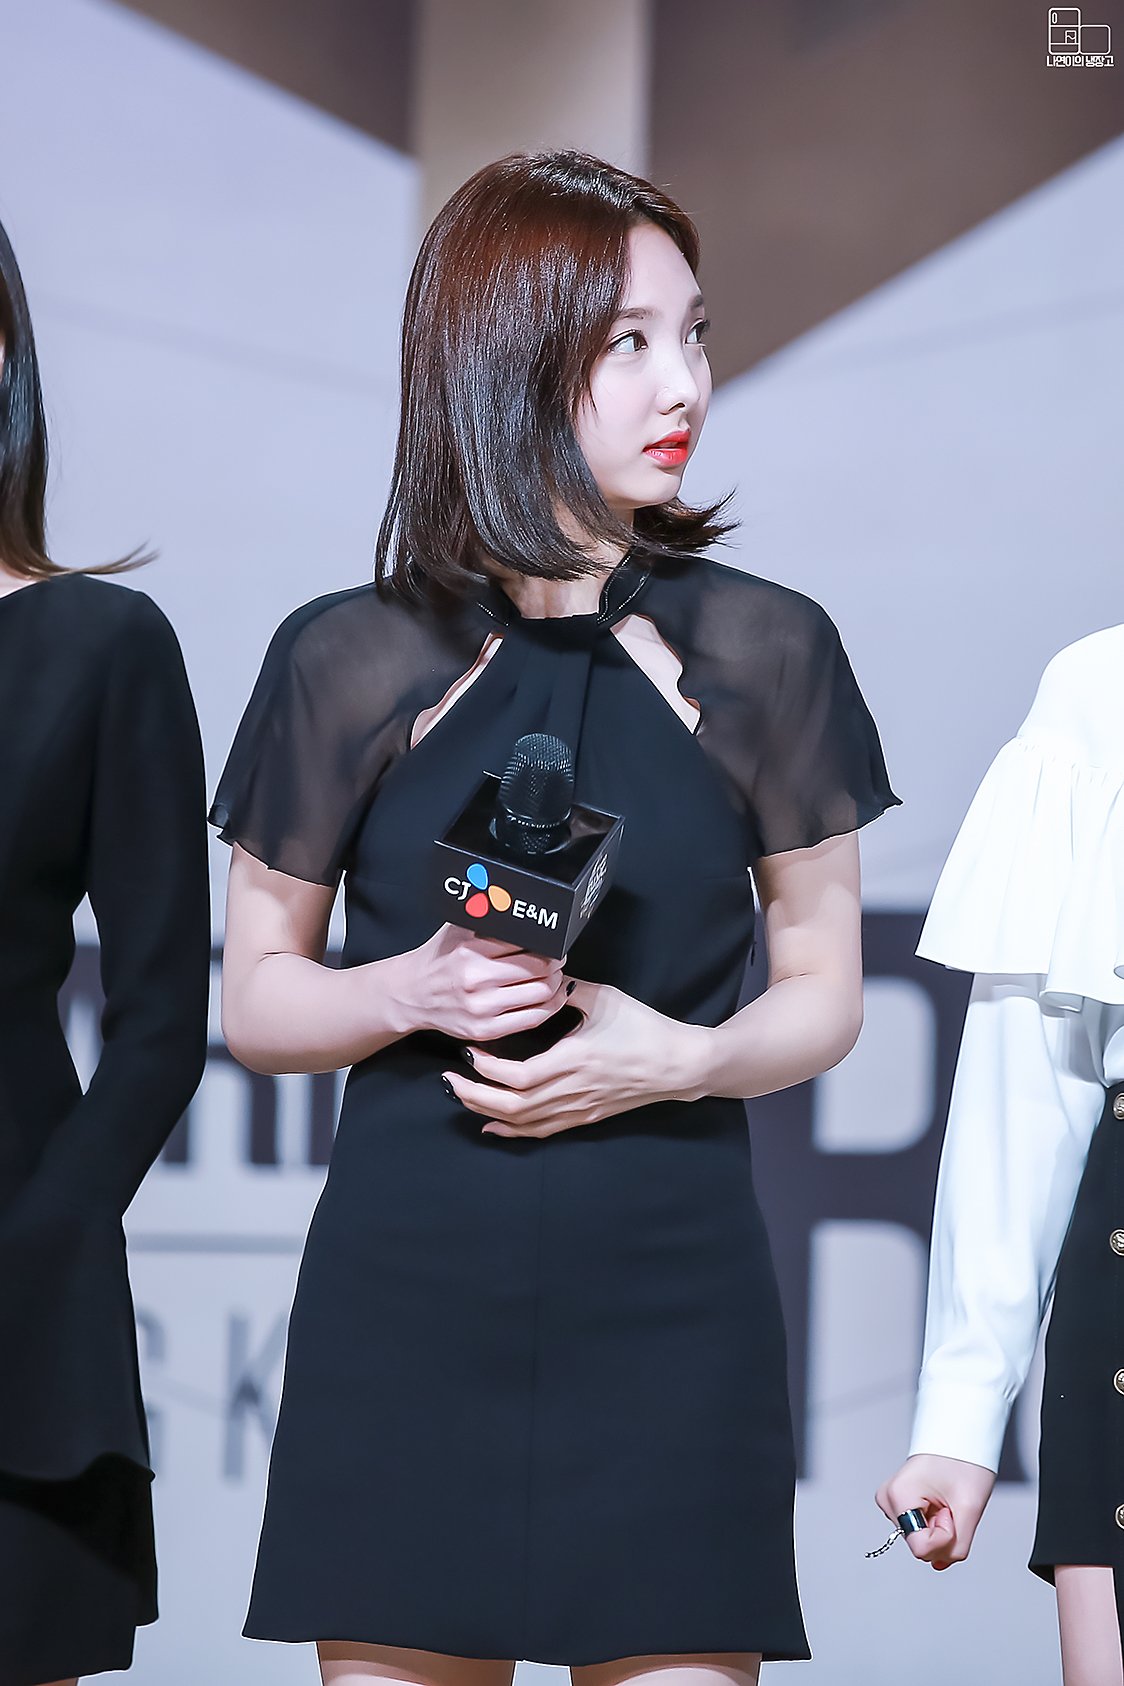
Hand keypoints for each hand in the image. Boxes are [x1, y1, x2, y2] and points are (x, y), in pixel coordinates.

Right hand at [394, 924, 567, 1042]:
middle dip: (555, 963)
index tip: (553, 944)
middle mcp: (475, 979)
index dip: (547, 944)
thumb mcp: (456, 929)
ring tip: (554, 977)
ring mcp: (481, 1008)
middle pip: (539, 968)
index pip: (526, 943)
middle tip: (557, 960)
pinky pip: (532, 1019)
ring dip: (556, 984)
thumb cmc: (437, 960)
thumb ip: (485, 918)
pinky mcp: (485, 1029)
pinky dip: (550, 1007)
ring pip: (541, 993)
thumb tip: (516, 903)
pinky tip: (552, 998)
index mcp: (470, 950)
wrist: (410, 994)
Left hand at [443, 979, 707, 1136]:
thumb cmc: (645, 1028)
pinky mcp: (586, 1117)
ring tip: (461, 1098)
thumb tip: (542, 975)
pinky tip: (491, 1126)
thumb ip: (570, 989)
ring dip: (487, 1112)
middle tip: (448, 1080)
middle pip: (513, 1105)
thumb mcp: (606, 998)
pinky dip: (513, 1130)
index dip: (488, 1068)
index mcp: (576, 1059)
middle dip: (475, 1095)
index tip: (468, 1052)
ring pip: (524, 1122)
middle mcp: (574, 1090)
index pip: (520, 1075)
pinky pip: (543, 1130)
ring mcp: (580, 1108)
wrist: (679, 1065)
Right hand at [875, 1454, 996, 1569]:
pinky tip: (939, 1505)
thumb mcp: (970, 1509)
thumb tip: (938, 1564)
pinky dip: (936, 1525)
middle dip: (944, 1534)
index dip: (945, 1537)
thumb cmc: (965, 1463)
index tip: (950, 1510)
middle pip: (920, 1547)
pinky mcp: (898, 1505)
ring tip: (946, 1500)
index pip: (922, 1548)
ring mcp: (891, 1503)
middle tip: (950, 1504)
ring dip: (941, 1529)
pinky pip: (920, 1532)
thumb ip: (957, 1546)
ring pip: (921, 1541)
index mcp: (898, 1496)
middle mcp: (888, 1500)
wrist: (960, 1438)